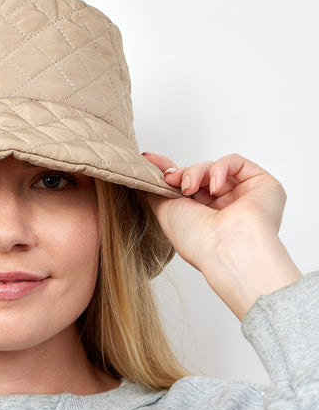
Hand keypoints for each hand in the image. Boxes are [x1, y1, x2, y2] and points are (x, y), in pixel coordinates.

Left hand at [143, 153, 301, 318]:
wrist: (226, 249)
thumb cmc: (197, 240)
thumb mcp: (165, 212)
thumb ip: (156, 191)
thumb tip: (147, 175)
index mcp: (204, 219)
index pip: (188, 188)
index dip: (171, 172)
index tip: (150, 160)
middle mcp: (224, 208)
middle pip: (200, 176)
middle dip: (182, 174)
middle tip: (171, 180)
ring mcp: (243, 197)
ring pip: (215, 168)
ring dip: (197, 172)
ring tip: (189, 188)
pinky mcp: (262, 185)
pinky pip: (236, 162)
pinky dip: (220, 168)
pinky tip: (214, 187)